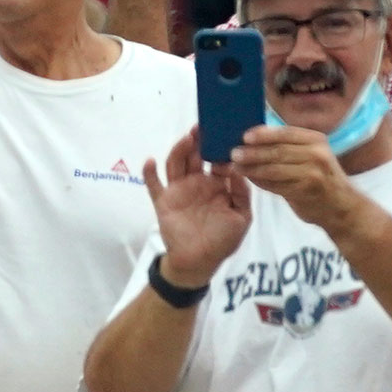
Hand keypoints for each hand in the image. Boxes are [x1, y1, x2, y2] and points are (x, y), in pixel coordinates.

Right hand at [141, 128, 250, 284]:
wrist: (198, 263)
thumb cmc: (222, 241)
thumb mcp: (241, 218)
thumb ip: (242, 194)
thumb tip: (239, 170)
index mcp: (217, 185)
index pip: (218, 160)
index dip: (221, 148)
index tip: (224, 136)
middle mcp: (197, 183)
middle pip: (195, 155)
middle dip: (198, 141)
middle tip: (202, 128)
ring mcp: (179, 191)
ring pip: (176, 164)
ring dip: (179, 150)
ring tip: (186, 139)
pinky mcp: (163, 201)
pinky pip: (153, 185)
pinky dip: (149, 172)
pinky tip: (150, 161)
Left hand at [230, 124, 361, 231]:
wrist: (342, 207)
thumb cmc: (322, 179)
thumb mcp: (312, 156)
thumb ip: (289, 148)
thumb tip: (255, 140)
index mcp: (316, 140)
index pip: (285, 133)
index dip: (264, 134)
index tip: (245, 136)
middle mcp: (316, 154)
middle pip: (278, 151)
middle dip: (253, 152)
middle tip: (234, 153)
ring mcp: (312, 173)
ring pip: (275, 168)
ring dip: (253, 168)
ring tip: (237, 167)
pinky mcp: (305, 191)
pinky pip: (277, 185)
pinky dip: (261, 182)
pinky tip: (250, 180)